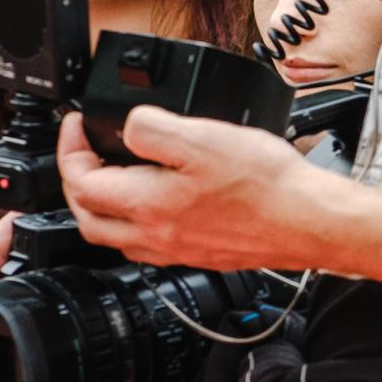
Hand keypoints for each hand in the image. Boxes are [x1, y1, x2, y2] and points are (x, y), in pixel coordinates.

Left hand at [58, 107, 333, 272]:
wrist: (312, 221)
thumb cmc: (267, 186)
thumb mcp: (203, 136)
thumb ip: (151, 128)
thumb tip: (127, 126)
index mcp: (148, 204)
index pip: (81, 182)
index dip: (69, 149)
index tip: (78, 125)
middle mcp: (156, 235)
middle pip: (89, 220)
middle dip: (77, 185)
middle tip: (86, 156)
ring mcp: (179, 250)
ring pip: (118, 239)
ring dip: (104, 211)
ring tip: (115, 182)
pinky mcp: (204, 255)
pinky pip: (152, 248)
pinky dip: (139, 227)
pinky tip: (161, 209)